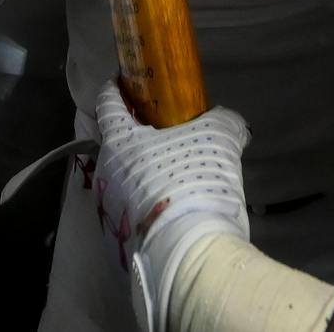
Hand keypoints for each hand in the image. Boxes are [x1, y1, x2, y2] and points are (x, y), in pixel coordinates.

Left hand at [92, 81, 252, 331]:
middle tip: (165, 134)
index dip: (116, 88)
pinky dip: (148, 207)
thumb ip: (222, 120)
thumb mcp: (218, 138)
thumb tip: (228, 120)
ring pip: (124, 181)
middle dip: (137, 137)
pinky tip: (173, 211)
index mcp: (119, 141)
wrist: (189, 253)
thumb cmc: (194, 182)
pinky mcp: (118, 244)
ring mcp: (109, 211)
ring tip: (173, 177)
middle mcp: (105, 173)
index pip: (107, 104)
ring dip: (142, 175)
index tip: (125, 81)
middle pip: (116, 145)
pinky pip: (132, 215)